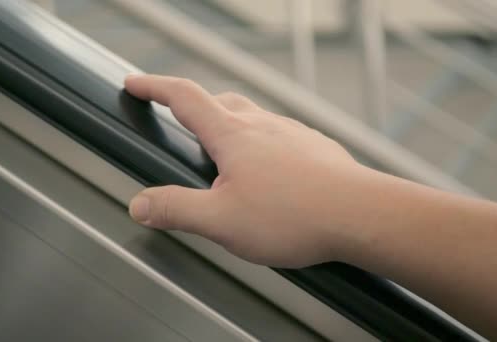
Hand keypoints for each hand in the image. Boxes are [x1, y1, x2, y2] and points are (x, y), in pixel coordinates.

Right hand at [126, 74, 367, 267]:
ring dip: (230, 126)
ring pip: (252, 117)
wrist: (361, 214)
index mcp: (233, 135)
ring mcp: (292, 133)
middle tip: (179, 122)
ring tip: (223, 156)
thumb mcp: (221, 220)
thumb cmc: (294, 216)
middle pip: (219, 101)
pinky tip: (267, 172)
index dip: (154, 87)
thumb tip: (141, 204)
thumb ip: (176, 209)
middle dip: (192, 106)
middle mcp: (263, 125)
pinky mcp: (314, 147)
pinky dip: (261, 144)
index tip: (136, 84)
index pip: (184, 97)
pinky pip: (279, 136)